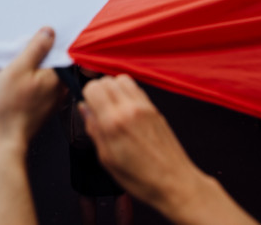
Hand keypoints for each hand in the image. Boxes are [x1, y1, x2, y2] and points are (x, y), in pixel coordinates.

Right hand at [0, 27, 65, 151]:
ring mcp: (54, 100)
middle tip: (19, 62)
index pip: (60, 50)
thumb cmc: (8, 107)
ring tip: (15, 77)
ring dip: (32, 72)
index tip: (29, 46)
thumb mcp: (18, 68)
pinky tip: (17, 88)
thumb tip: (49, 32)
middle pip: (53, 62)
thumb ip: (36, 48)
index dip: (44, 44)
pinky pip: (41, 88)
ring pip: (46, 76)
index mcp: (59, 76)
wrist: (4, 139)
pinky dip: (30, 84)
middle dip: (37, 58)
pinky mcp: (45, 108)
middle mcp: (61, 89)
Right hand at [79, 75, 198, 203]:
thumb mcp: (107, 159)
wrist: (175, 181)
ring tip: (112, 107)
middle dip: (99, 90)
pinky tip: (126, 111)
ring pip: (122, 79)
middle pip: (107, 79)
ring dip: (114, 88)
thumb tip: (85, 110)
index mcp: (114, 122)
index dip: (86, 95)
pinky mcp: (155, 109)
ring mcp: (144, 107)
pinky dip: (128, 93)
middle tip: (98, 107)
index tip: (88, 106)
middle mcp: (129, 109)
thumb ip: (94, 130)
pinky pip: (137, 89)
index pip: (93, 87)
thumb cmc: (143, 178)